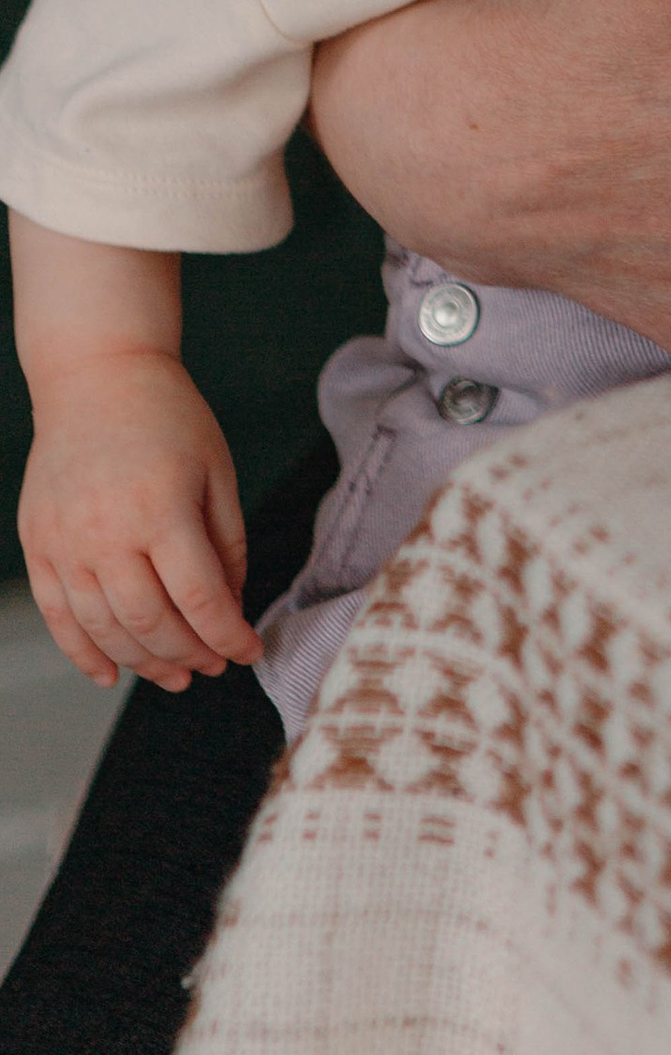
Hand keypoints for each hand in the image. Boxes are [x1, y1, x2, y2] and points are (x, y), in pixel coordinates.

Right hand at [20, 354, 257, 692]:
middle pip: (151, 623)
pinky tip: (110, 675)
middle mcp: (106, 533)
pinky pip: (58, 616)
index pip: (199, 599)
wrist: (97, 377)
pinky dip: (82, 653)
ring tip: (175, 676)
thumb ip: (227, 543)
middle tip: (214, 667)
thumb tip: (232, 604)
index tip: (248, 652)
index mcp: (161, 510)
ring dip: (142, 664)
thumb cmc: (167, 417)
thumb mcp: (217, 471)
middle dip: (190, 655)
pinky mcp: (37, 544)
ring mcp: (65, 542)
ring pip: (104, 630)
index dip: (228, 636)